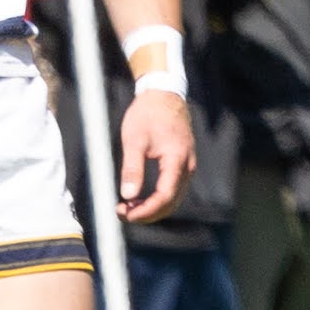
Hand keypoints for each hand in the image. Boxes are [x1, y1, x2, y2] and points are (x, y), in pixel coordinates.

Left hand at [117, 88, 195, 222]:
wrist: (164, 95)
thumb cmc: (148, 115)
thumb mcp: (134, 141)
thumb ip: (132, 169)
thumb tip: (128, 196)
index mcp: (177, 159)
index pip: (166, 196)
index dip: (146, 210)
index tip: (125, 214)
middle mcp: (187, 165)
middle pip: (172, 202)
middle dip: (148, 213)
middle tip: (122, 213)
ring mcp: (187, 165)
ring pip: (174, 198)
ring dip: (152, 207)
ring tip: (127, 207)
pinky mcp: (183, 163)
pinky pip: (174, 189)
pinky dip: (157, 198)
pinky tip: (139, 197)